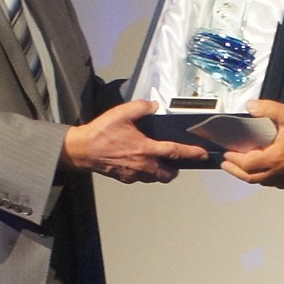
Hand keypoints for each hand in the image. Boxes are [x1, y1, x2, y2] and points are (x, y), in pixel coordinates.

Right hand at [61, 100, 206, 182]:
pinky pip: (141, 178)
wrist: (81, 150)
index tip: (202, 154)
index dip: (191, 153)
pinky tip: (139, 162)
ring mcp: (134, 174)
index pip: (175, 152)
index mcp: (145, 148)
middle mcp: (143, 165)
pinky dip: (145, 173)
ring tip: (158, 162)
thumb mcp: (121, 113)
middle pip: (168, 174)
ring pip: (155, 178)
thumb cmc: (100, 133)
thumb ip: (140, 107)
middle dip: (175, 169)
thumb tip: (152, 105)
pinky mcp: (125, 178)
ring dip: (161, 172)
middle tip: (176, 161)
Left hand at [220, 100, 283, 188]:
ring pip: (263, 183)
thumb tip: (251, 107)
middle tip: (227, 165)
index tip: (227, 155)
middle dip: (236, 172)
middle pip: (251, 178)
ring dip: (250, 176)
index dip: (234, 160)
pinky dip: (265, 179)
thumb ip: (266, 109)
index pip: (247, 164)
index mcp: (276, 157)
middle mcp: (280, 171)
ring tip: (241, 168)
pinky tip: (264, 173)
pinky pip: (276, 184)